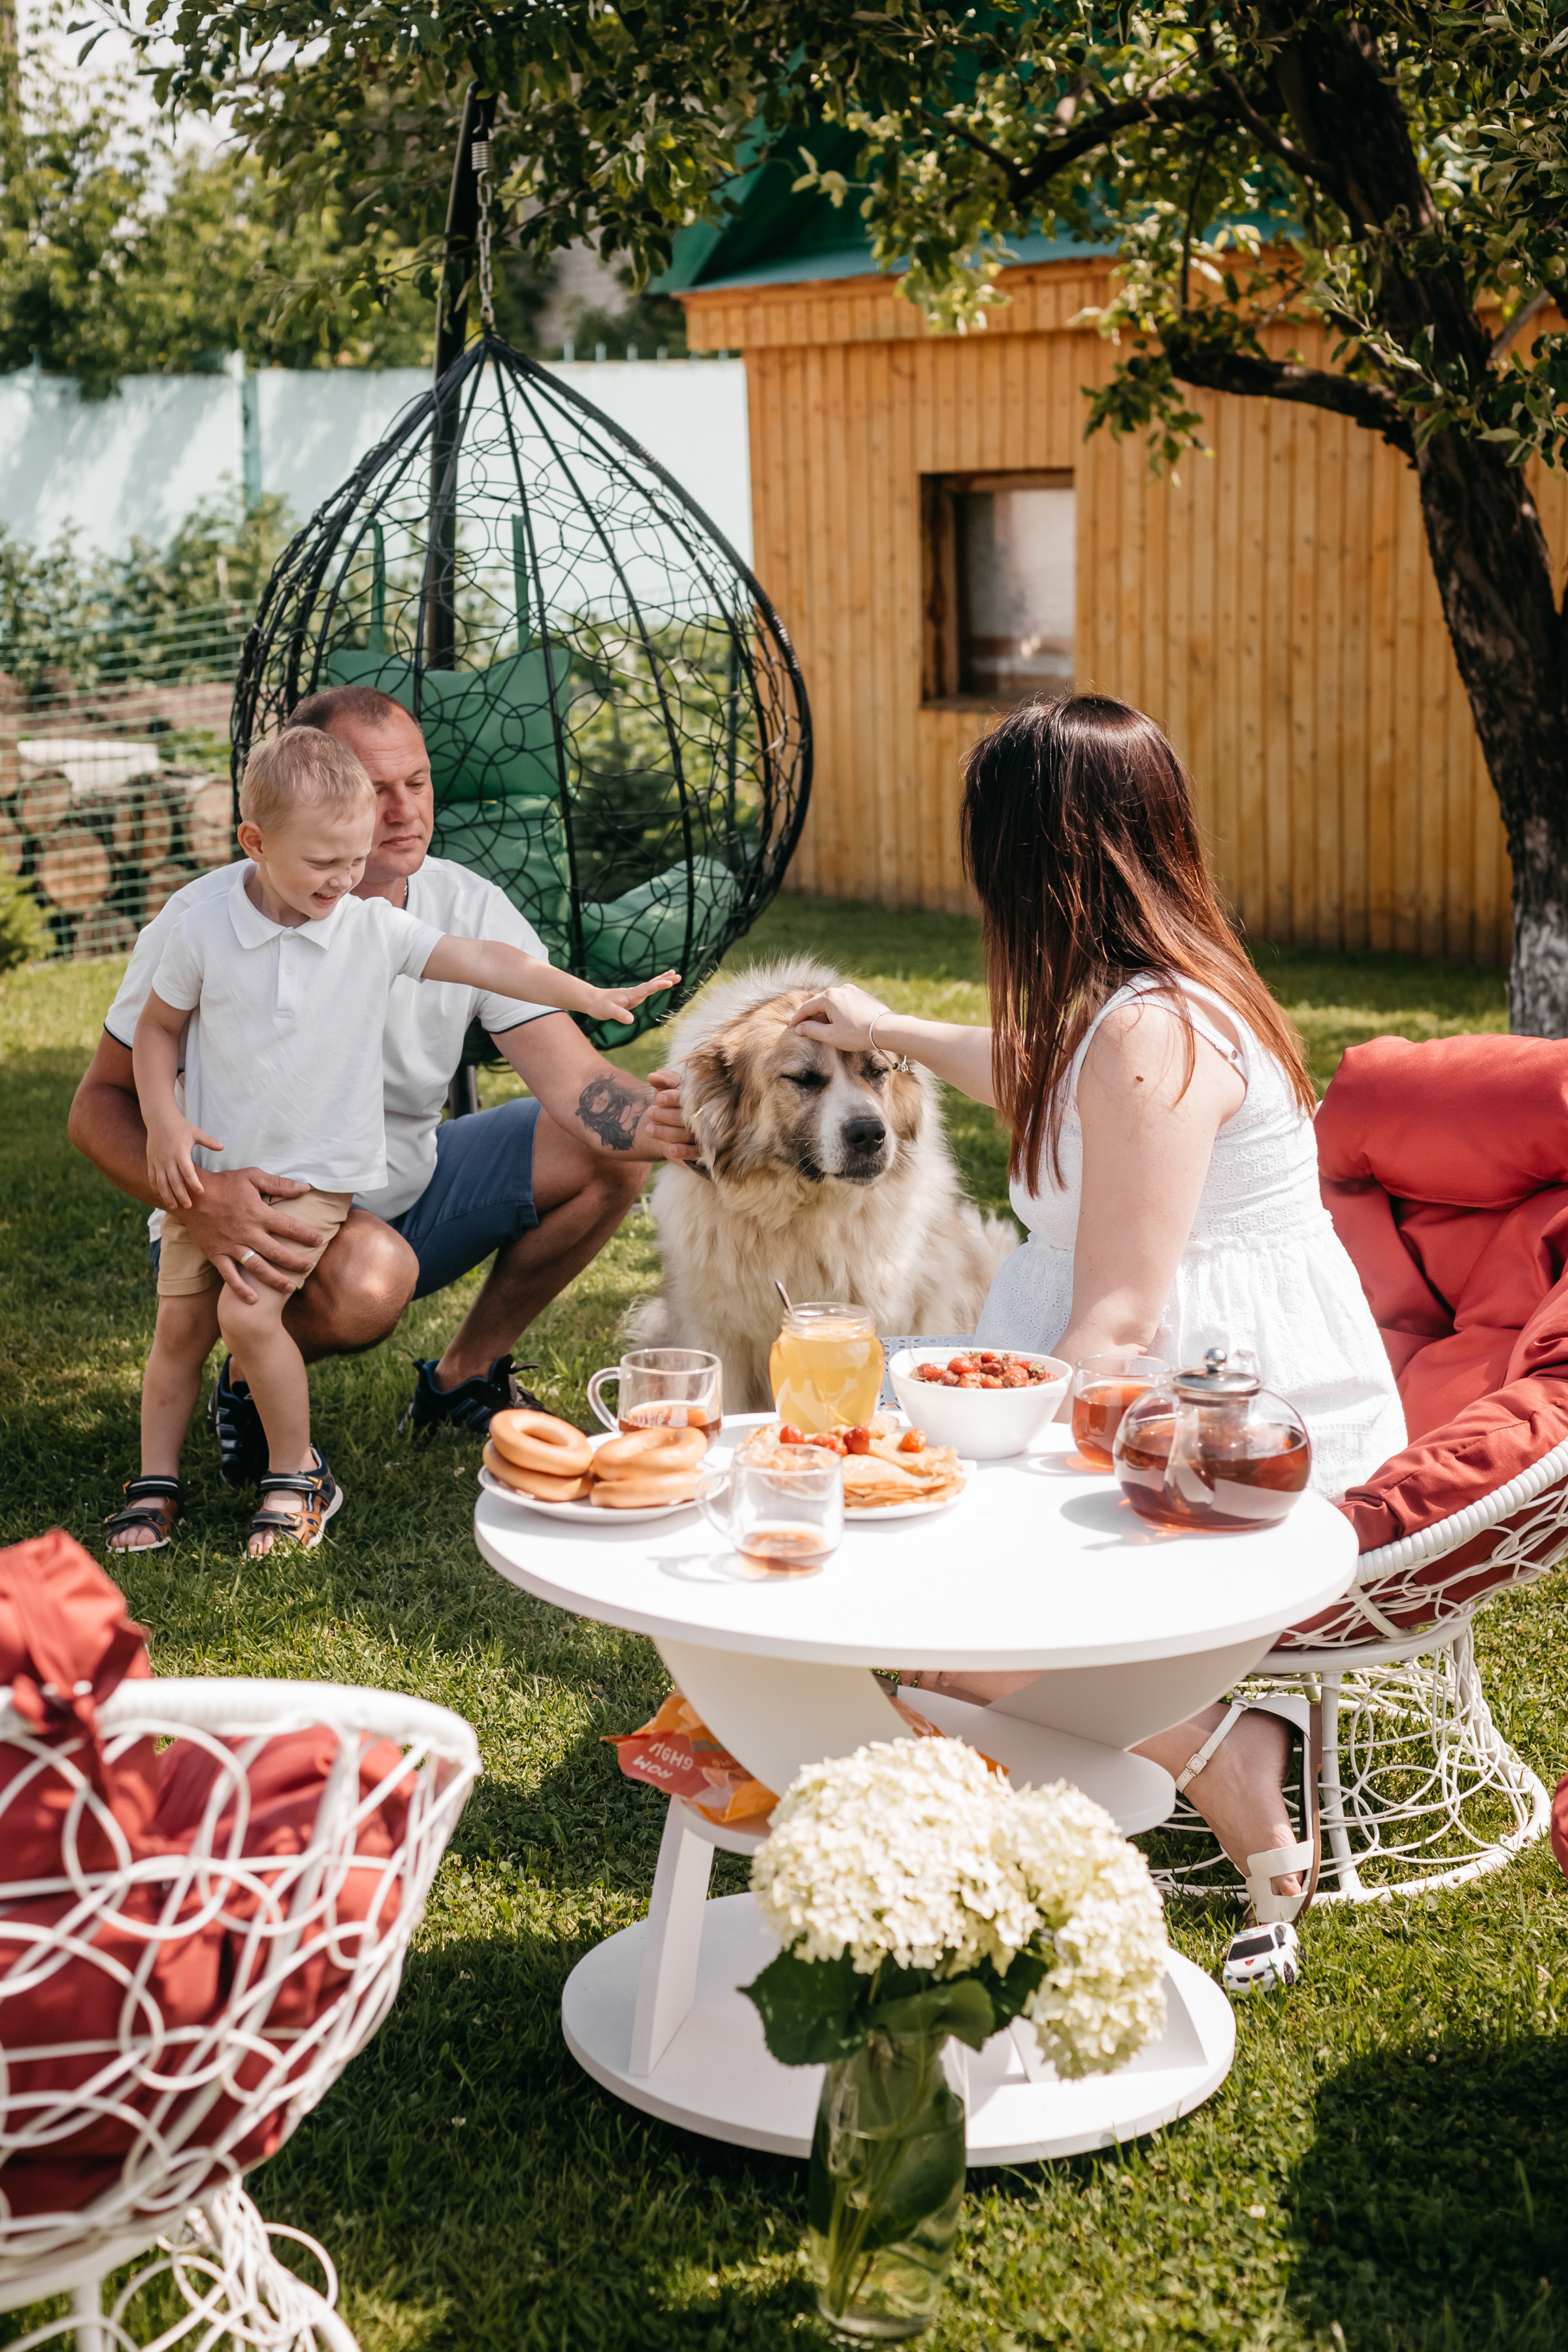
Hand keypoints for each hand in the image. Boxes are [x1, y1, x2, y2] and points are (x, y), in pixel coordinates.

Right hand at [146, 1119, 223, 1212]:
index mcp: (180, 1152)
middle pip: (174, 1181)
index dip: (194, 1182)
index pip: (188, 1171)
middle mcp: (167, 1158)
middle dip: (181, 1195)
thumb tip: (223, 1147)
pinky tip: (161, 1196)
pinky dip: (156, 1188)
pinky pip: (152, 1178)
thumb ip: (209, 1141)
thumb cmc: (180, 1126)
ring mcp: (157, 1161)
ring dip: (167, 1196)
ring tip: (174, 1207)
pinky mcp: (151, 1161)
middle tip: (189, 1206)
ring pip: (161, 1183)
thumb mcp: (196, 1132)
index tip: (201, 1192)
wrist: (159, 1118)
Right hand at [171, 1166, 321, 1302]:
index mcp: (258, 1213)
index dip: (307, 1235)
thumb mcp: (252, 1177)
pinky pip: (230, 1275)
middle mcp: (248, 1233)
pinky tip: (253, 1300)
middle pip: (278, 1253)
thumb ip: (279, 1184)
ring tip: (290, 1287)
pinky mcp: (216, 1254)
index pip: (290, 1227)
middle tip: (308, 1268)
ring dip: (275, 1280)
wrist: (190, 1195)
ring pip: (258, 1268)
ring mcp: (231, 1246)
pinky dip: (240, 1289)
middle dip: (296, 1262)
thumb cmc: (224, 1184)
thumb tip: (305, 1188)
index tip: (319, 1241)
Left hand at [586, 968, 681, 1024]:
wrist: (591, 1000)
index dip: (658, 985)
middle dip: (664, 980)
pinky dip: (655, 985)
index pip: (646, 989)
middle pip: (651, 984)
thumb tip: (631, 1020)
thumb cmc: (598, 1006)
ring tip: (674, 974)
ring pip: (650, 985)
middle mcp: (633, 992)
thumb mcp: (607, 1011)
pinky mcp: (632, 997)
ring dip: (662, 980)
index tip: (669, 982)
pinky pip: (647, 990)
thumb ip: (619, 1014)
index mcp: (629, 994)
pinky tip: (660, 984)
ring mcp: (633, 994)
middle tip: (677, 975)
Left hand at [637, 1066, 700, 1161]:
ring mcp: (705, 1133)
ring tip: (649, 1128)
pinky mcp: (702, 1149)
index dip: (673, 1098)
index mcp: (703, 1097)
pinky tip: (670, 1149)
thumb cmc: (674, 1099)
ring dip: (666, 1133)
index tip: (659, 1098)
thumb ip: (664, 1080)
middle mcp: (706, 1115)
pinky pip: (696, 1152)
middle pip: (686, 1117)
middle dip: (665, 1115)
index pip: (690, 1097)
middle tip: (650, 1112)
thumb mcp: (670, 1086)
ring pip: (687, 1134)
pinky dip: (684, 1151)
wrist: (673, 1122)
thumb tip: (652, 1077)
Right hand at [788, 984, 891, 1053]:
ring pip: (832, 1001)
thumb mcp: (831, 1036)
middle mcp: (839, 989)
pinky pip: (843, 1001)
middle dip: (810, 1015)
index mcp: (829, 997)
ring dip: (824, 1013)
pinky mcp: (862, 994)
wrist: (888, 1029)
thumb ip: (812, 1030)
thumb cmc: (858, 1034)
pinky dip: (837, 1010)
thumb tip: (799, 1028)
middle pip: (819, 1003)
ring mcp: (852, 990)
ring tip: (822, 1026)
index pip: (806, 1008)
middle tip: (804, 1028)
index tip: (791, 1028)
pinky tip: (838, 1021)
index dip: (797, 1019)